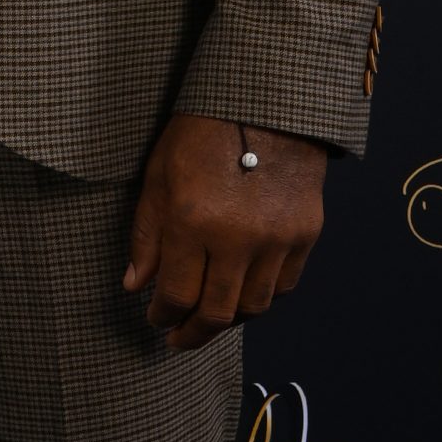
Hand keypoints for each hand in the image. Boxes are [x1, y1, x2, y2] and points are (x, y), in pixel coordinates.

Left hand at [123, 113, 326, 352]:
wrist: (266, 101)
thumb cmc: (202, 131)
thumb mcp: (159, 176)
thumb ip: (147, 235)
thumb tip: (136, 286)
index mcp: (194, 221)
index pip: (177, 295)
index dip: (162, 316)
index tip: (155, 319)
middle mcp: (239, 238)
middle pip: (217, 314)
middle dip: (193, 333)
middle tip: (178, 339)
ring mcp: (278, 239)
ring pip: (254, 307)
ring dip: (229, 319)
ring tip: (210, 317)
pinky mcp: (306, 234)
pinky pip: (284, 286)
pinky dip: (261, 297)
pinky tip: (243, 293)